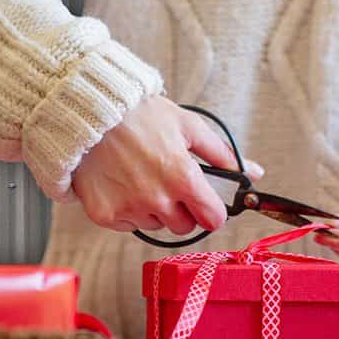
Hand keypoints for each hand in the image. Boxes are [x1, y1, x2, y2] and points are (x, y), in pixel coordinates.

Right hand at [73, 96, 263, 233]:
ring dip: (154, 209)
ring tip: (141, 177)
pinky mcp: (105, 215)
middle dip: (182, 209)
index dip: (212, 211)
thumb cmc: (139, 115)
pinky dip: (128, 210)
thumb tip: (252, 172)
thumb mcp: (187, 125)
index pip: (213, 219)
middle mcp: (157, 199)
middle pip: (184, 226)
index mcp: (183, 178)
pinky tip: (122, 184)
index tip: (206, 202)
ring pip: (156, 225)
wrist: (87, 113)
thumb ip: (221, 153)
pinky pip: (129, 224)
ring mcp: (130, 209)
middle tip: (169, 183)